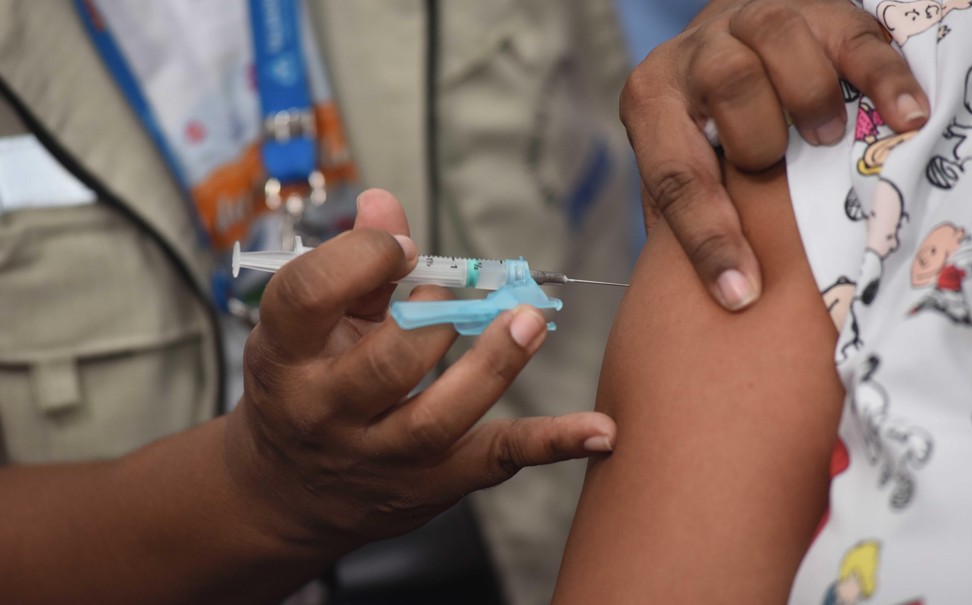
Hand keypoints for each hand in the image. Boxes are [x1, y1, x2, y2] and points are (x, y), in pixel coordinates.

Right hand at [224, 189, 615, 554]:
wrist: (290, 491)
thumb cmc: (303, 386)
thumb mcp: (309, 327)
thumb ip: (351, 267)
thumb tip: (384, 202)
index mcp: (283, 356)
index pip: (308, 296)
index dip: (360, 258)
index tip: (401, 248)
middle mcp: (324, 412)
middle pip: (386, 363)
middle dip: (434, 317)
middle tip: (461, 290)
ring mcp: (377, 457)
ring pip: (439, 418)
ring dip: (493, 365)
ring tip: (528, 320)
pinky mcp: (429, 485)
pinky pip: (494, 462)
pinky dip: (552, 444)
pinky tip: (601, 429)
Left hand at [620, 0, 929, 309]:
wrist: (725, 39)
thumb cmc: (703, 124)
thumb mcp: (679, 162)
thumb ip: (681, 214)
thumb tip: (701, 298)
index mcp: (651, 102)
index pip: (677, 174)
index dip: (709, 240)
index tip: (741, 294)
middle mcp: (693, 56)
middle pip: (729, 87)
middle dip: (759, 142)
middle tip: (777, 173)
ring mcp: (749, 22)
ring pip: (778, 42)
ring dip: (810, 98)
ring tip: (824, 139)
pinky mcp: (813, 7)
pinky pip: (853, 36)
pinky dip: (883, 78)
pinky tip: (904, 116)